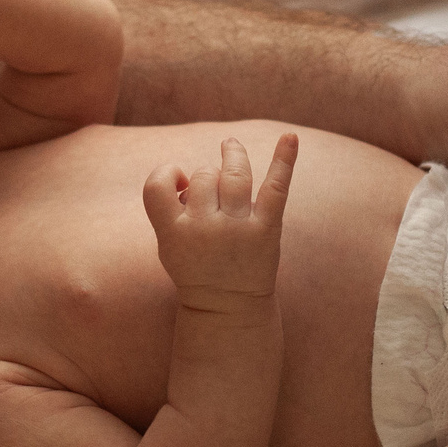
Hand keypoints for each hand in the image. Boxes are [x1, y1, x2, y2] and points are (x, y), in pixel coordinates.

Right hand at [144, 134, 297, 306]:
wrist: (228, 309)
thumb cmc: (196, 269)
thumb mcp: (169, 246)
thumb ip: (171, 210)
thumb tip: (193, 173)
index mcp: (173, 234)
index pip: (156, 185)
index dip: (167, 173)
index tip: (179, 183)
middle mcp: (204, 229)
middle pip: (203, 176)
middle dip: (206, 176)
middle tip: (212, 191)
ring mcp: (236, 229)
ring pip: (232, 173)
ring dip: (232, 155)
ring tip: (230, 146)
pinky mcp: (266, 230)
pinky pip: (275, 188)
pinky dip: (284, 160)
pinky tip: (291, 137)